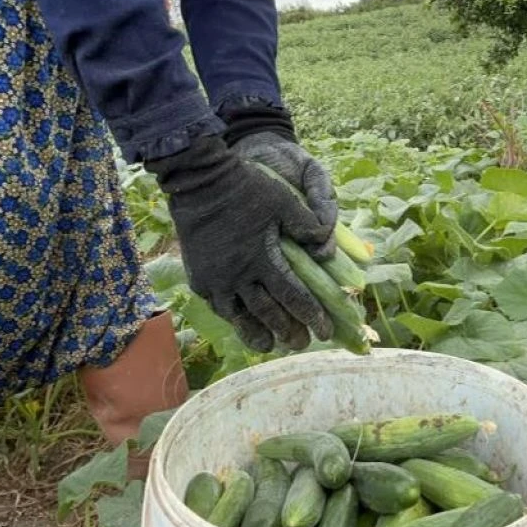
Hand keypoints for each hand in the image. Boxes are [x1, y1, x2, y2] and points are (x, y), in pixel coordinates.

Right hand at [146, 136, 333, 351]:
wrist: (199, 181)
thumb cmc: (246, 187)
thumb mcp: (284, 200)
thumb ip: (308, 225)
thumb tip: (327, 251)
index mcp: (263, 258)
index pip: (294, 297)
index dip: (311, 316)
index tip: (324, 331)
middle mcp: (239, 275)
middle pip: (268, 313)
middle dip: (287, 331)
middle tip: (301, 343)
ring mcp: (216, 279)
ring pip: (239, 316)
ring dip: (256, 333)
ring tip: (270, 345)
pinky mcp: (199, 277)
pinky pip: (218, 306)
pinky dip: (233, 318)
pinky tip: (240, 322)